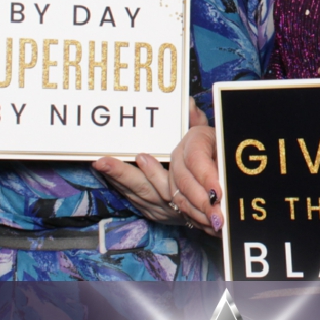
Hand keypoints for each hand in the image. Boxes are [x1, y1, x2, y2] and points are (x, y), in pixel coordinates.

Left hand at [93, 101, 217, 228]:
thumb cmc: (215, 171)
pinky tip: (110, 177)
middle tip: (102, 162)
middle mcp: (176, 203)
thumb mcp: (212, 144)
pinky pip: (138, 204)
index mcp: (190, 185)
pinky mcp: (159, 215)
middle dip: (123, 175)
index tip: (141, 157)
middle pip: (146, 190)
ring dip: (119, 180)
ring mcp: (166, 212)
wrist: (219, 207)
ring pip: (139, 196)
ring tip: (100, 165)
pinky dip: (123, 189)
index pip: (170, 182)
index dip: (154, 172)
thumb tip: (189, 104)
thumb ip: (197, 124)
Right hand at [168, 103, 222, 233]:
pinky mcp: (178, 193)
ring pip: (180, 199)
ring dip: (199, 214)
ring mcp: (176, 176)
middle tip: (219, 216)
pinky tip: (214, 229)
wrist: (226, 157)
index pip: (194, 158)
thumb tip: (197, 111)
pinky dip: (198, 221)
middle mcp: (181, 156)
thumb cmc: (232, 147)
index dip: (206, 177)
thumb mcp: (228, 141)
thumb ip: (217, 141)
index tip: (219, 193)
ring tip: (218, 225)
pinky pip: (182, 210)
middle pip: (184, 181)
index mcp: (195, 139)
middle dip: (202, 201)